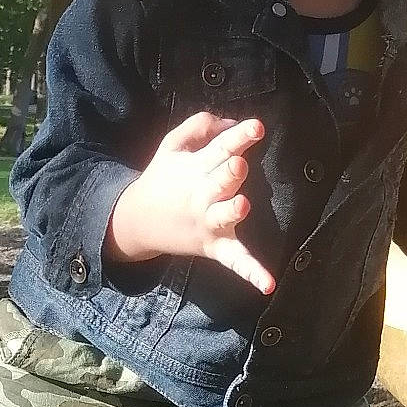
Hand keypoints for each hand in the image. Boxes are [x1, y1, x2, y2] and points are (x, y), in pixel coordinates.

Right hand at [106, 110, 275, 295]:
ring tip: (241, 206)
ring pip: (223, 216)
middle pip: (220, 181)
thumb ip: (200, 126)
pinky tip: (268, 285)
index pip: (221, 148)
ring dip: (231, 211)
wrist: (137, 222)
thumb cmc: (162, 179)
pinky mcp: (215, 246)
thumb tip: (233, 121)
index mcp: (195, 168)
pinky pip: (235, 260)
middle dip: (229, 173)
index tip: (257, 127)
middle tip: (238, 164)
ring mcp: (209, 223)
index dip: (239, 136)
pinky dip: (251, 272)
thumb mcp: (172, 146)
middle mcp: (202, 195)